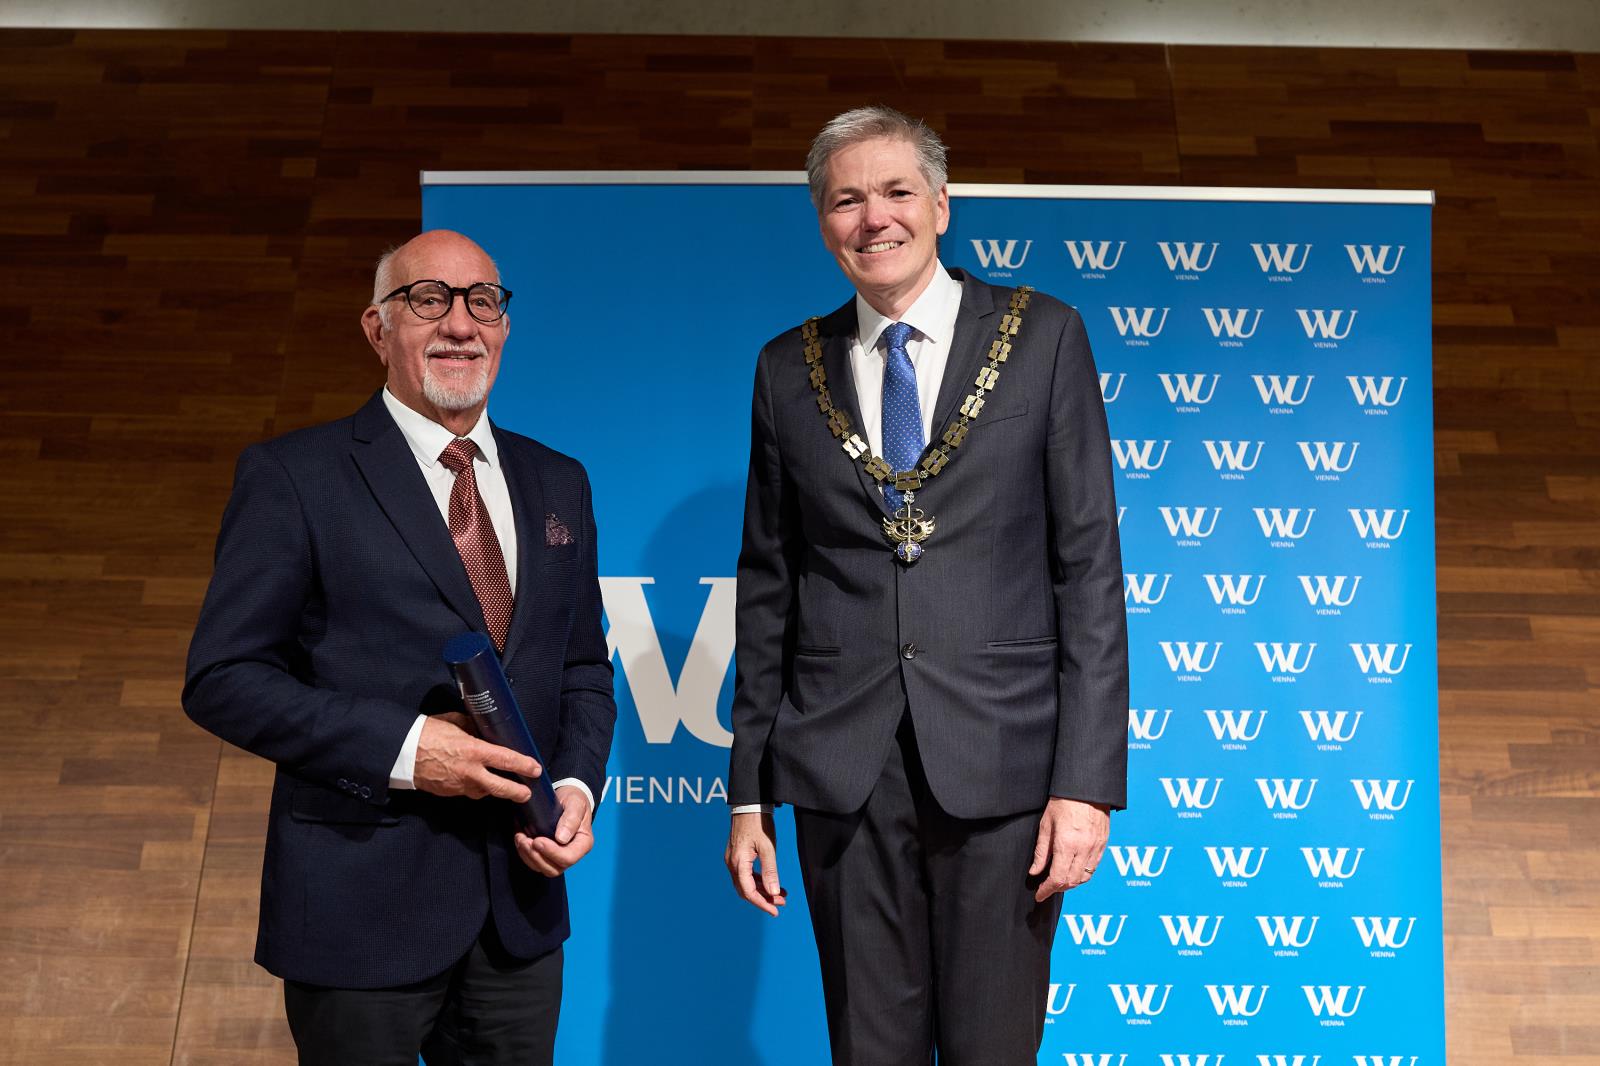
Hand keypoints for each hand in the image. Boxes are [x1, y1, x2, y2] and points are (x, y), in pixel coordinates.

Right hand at [412, 712, 538, 801]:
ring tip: (505, 787)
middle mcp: (470, 772)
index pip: (507, 760)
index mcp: (474, 751)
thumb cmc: (427, 732)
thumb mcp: (455, 722)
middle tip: (527, 793)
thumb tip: (484, 728)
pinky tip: (478, 782)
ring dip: (495, 790)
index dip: (524, 766)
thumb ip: (473, 727)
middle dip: (518, 792)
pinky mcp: (450, 793)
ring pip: (485, 792)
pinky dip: (476, 788)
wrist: (401, 752)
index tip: (535, 769)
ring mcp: (460, 785)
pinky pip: (469, 792)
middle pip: (502, 788)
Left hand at [514, 785, 594, 876]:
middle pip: (554, 868)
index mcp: (583, 844)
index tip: (538, 840)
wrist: (566, 798)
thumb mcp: (576, 804)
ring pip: (542, 868)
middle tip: (526, 841)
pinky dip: (524, 853)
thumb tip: (562, 838)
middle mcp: (572, 854)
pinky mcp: (546, 854)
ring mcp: (558, 856)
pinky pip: (534, 862)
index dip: (552, 852)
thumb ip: (571, 819)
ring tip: (521, 839)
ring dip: (528, 856)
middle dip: (537, 856)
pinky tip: (520, 840)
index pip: (569, 858)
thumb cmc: (574, 801)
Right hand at [725, 811, 785, 916]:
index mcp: (738, 862)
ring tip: (781, 894)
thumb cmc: (759, 824)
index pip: (748, 891)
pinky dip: (759, 881)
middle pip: (746, 890)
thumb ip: (770, 871)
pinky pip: (746, 875)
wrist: (749, 805)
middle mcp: (732, 863)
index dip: (762, 904)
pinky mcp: (737, 856)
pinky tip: (771, 883)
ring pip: (746, 883)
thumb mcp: (768, 848)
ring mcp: (733, 860)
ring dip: (763, 890)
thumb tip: (773, 893)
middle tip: (782, 903)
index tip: (776, 911)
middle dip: (764, 899)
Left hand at [1029, 797, 1110, 901]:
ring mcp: (1096, 847)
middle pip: (1071, 881)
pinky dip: (1083, 874)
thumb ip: (1041, 852)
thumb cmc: (1062, 803)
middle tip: (1047, 888)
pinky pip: (1094, 867)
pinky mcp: (1103, 844)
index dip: (1047, 890)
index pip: (1057, 878)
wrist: (1085, 788)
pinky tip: (1073, 871)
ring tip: (1059, 882)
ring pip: (1084, 877)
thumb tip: (1035, 872)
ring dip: (1071, 884)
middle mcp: (1083, 849)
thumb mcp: (1045, 826)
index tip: (1039, 894)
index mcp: (1066, 844)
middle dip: (1058, 888)